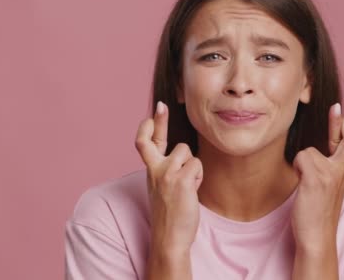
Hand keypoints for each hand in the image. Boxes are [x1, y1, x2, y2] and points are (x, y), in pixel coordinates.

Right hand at [135, 101, 203, 254]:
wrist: (169, 237)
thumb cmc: (170, 215)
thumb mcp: (163, 188)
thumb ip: (167, 170)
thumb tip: (179, 154)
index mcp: (150, 171)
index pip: (144, 143)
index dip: (149, 126)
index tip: (154, 111)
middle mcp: (155, 170)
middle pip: (153, 140)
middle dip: (158, 120)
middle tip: (161, 105)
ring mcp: (166, 174)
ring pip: (188, 153)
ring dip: (193, 166)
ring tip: (188, 186)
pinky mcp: (181, 181)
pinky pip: (197, 165)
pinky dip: (198, 176)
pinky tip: (193, 190)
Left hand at [290, 103, 343, 252]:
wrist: (317, 238)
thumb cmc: (317, 216)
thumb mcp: (325, 190)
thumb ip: (325, 170)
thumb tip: (312, 154)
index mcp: (343, 173)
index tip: (337, 110)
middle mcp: (341, 171)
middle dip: (340, 121)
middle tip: (335, 107)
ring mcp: (331, 174)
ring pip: (309, 152)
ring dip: (301, 163)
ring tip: (304, 184)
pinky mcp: (317, 178)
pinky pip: (302, 158)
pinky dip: (297, 168)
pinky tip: (300, 184)